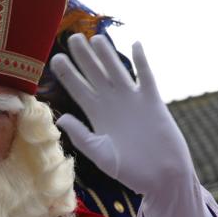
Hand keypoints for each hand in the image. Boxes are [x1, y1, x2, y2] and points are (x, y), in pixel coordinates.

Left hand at [49, 34, 194, 197]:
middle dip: (84, 57)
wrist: (162, 178)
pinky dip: (142, 61)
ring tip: (96, 37)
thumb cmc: (131, 172)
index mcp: (97, 116)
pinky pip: (146, 77)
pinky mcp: (153, 102)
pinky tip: (136, 44)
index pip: (79, 89)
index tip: (55, 58)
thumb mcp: (100, 154)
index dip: (68, 74)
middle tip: (72, 38)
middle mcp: (113, 104)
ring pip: (117, 70)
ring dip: (108, 54)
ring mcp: (133, 101)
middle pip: (95, 74)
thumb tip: (61, 117)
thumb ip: (82, 136)